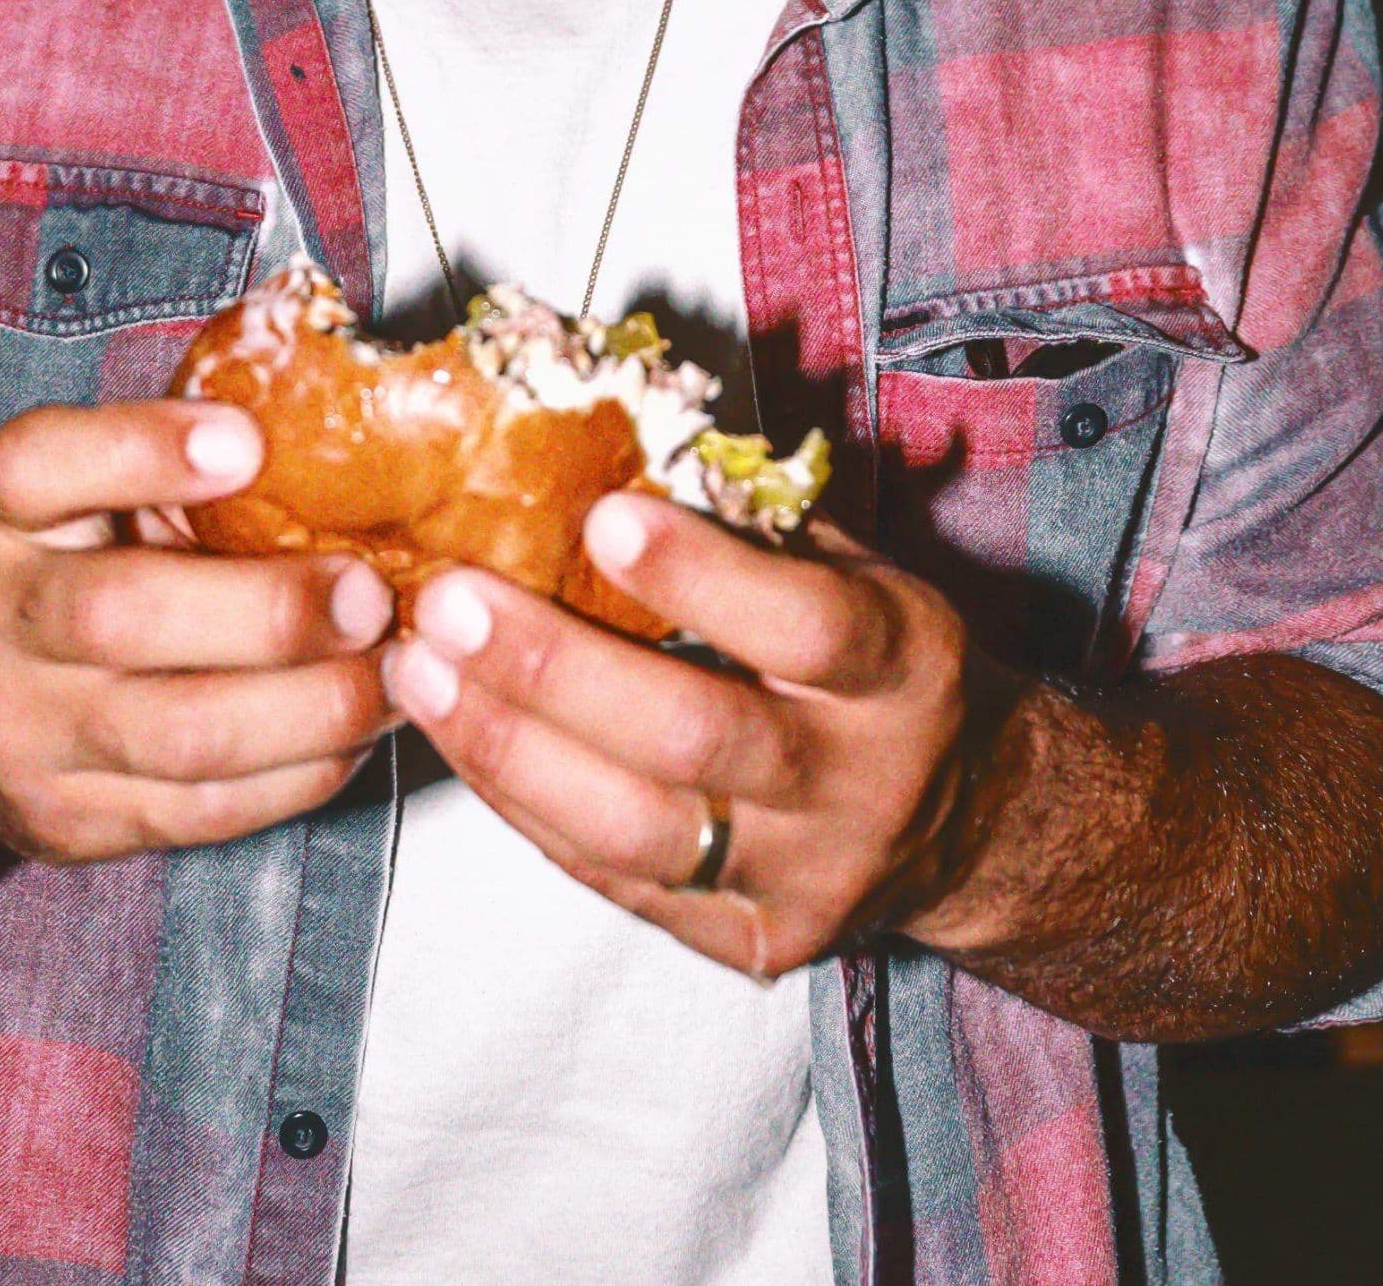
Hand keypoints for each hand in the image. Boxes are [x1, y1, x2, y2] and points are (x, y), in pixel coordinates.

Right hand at [0, 402, 395, 862]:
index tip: (247, 440)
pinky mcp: (73, 822)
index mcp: (2, 508)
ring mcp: (26, 734)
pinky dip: (303, 770)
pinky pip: (206, 808)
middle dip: (268, 612)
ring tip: (395, 670)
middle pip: (123, 617)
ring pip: (183, 734)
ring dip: (313, 706)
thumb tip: (331, 411)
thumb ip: (176, 453)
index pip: (42, 463)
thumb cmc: (61, 565)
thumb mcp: (86, 486)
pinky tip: (358, 729)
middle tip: (372, 593)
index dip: (143, 449)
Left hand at [380, 490, 1015, 977]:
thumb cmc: (874, 658)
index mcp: (900, 666)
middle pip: (694, 737)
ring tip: (419, 672)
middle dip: (555, 668)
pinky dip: (525, 806)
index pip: (803, 626)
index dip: (700, 577)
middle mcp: (858, 783)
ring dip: (509, 747)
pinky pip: (615, 880)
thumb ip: (753, 523)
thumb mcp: (857, 570)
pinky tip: (461, 737)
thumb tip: (606, 439)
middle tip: (450, 601)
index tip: (596, 516)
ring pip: (636, 831)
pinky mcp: (746, 942)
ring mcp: (803, 879)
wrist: (963, 821)